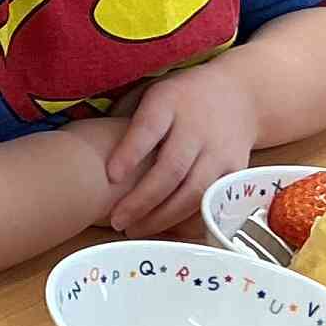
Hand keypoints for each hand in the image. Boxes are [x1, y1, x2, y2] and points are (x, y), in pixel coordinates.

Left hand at [100, 67, 258, 235]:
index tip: (110, 176)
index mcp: (170, 102)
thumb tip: (85, 151)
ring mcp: (219, 150)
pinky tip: (165, 231)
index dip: (130, 152)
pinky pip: (211, 201)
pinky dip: (188, 220)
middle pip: (171, 168)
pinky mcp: (235, 170)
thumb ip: (129, 120)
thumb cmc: (180, 100)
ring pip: (193, 191)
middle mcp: (197, 126)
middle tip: (117, 220)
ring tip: (134, 230)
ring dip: (162, 217)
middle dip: (142, 200)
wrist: (240, 95)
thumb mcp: (153, 94)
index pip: (149, 128)